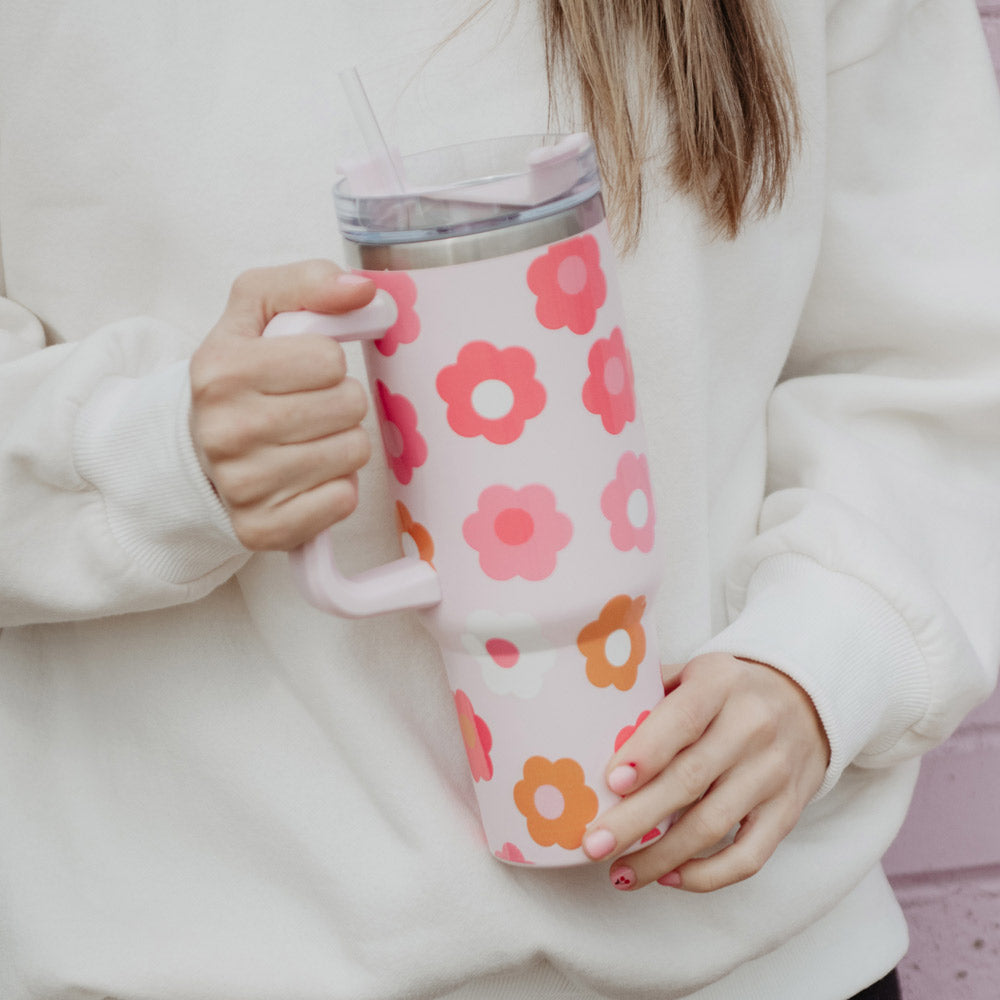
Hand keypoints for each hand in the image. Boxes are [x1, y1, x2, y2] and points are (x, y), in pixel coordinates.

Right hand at [190, 260, 375, 549]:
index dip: (325, 361)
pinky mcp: (262, 529)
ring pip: (353, 453)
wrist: (194, 447)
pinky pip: (343, 500)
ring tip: (305, 439)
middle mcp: (225, 432)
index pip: (329, 358)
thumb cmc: (238, 375)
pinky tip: (305, 475)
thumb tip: (364, 290)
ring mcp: (241, 487)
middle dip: (339, 401)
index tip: (299, 371)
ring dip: (341, 443)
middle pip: (348, 406)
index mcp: (221, 371)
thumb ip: (308, 284)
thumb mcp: (257, 310)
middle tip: (306, 406)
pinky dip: (335, 486)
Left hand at [582, 653, 829, 891]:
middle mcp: (752, 726)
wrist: (807, 700)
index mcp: (721, 683)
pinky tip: (668, 877)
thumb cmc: (728, 690)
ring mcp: (774, 772)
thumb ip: (649, 693)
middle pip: (690, 780)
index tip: (611, 782)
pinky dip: (707, 875)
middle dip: (636, 818)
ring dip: (661, 857)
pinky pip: (749, 856)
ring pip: (713, 825)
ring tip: (617, 873)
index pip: (683, 718)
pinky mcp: (788, 810)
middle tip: (593, 844)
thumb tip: (588, 726)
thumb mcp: (694, 672)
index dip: (647, 752)